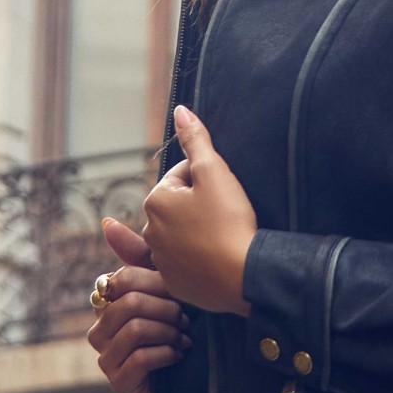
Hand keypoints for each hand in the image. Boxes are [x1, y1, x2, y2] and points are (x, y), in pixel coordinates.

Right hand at [87, 216, 191, 392]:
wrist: (192, 370)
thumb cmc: (175, 322)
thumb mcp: (161, 286)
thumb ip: (135, 255)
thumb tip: (106, 222)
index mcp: (105, 303)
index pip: (123, 280)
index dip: (157, 284)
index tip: (179, 292)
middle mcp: (98, 330)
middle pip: (130, 303)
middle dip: (166, 309)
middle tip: (186, 318)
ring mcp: (105, 358)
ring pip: (136, 329)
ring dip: (168, 332)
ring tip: (184, 336)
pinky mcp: (118, 382)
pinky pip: (140, 359)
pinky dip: (167, 353)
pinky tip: (179, 354)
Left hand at [128, 105, 255, 316]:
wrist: (242, 275)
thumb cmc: (230, 221)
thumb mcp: (215, 172)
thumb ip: (196, 140)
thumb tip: (181, 110)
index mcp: (156, 201)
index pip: (182, 177)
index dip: (207, 181)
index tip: (223, 195)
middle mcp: (150, 230)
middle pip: (179, 206)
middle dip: (199, 205)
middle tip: (225, 215)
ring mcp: (161, 259)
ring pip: (181, 233)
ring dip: (198, 230)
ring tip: (223, 236)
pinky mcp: (174, 282)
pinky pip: (185, 261)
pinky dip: (199, 257)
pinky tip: (218, 256)